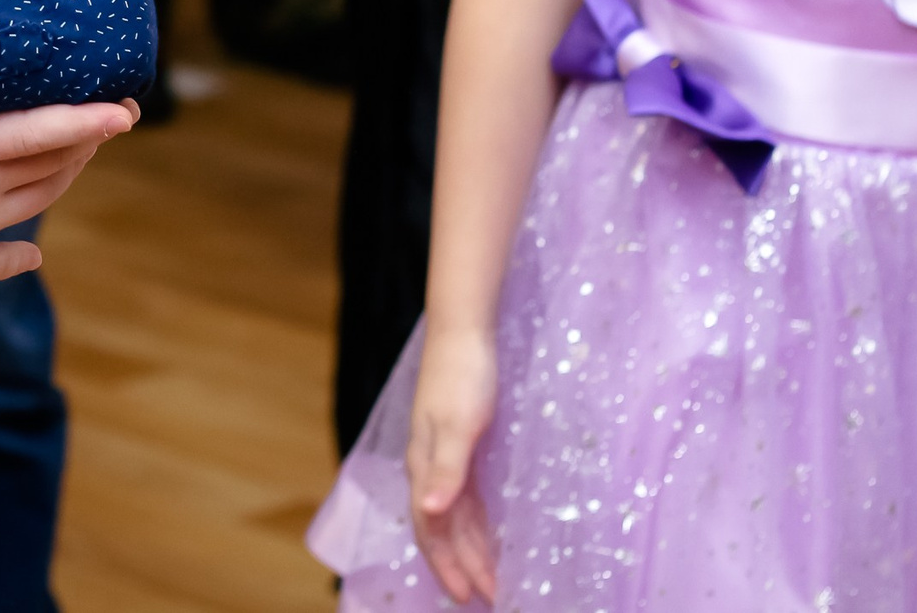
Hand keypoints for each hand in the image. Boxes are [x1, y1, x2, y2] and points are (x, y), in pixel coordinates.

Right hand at [0, 102, 137, 311]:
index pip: (34, 131)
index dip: (82, 121)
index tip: (123, 111)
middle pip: (48, 164)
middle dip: (88, 140)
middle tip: (116, 115)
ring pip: (35, 201)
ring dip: (65, 177)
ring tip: (83, 155)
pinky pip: (4, 260)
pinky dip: (23, 253)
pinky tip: (31, 252)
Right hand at [406, 324, 499, 605]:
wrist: (463, 330)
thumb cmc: (462, 374)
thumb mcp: (458, 424)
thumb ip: (445, 470)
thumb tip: (431, 511)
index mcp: (424, 464)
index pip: (430, 527)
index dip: (447, 564)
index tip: (468, 596)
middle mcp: (430, 465)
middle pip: (443, 527)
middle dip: (462, 565)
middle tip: (489, 598)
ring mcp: (446, 454)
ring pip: (456, 515)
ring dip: (470, 548)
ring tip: (491, 577)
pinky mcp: (463, 443)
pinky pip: (467, 497)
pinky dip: (476, 523)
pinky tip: (490, 533)